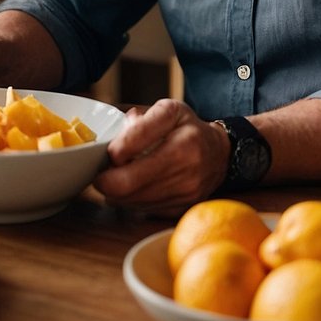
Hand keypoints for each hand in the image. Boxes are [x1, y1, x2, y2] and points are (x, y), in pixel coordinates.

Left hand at [92, 99, 230, 215]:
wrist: (219, 154)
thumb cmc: (187, 129)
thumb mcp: (167, 110)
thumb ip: (139, 121)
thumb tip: (115, 144)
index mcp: (180, 134)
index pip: (132, 146)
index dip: (112, 152)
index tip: (110, 153)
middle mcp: (186, 164)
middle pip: (127, 183)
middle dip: (105, 180)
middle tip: (100, 173)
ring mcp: (186, 190)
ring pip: (131, 201)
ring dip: (116, 192)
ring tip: (117, 178)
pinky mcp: (182, 207)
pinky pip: (143, 210)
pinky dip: (131, 201)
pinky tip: (133, 189)